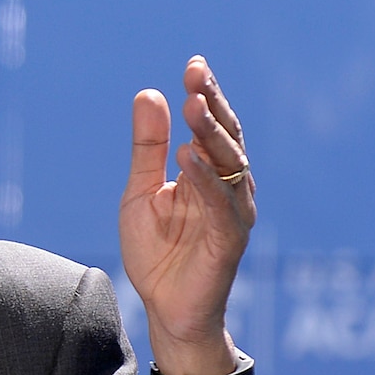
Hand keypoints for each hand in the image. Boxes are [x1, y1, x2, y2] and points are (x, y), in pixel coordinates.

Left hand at [119, 56, 256, 374]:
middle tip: (196, 76)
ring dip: (210, 134)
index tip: (194, 65)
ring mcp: (233, 213)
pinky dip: (205, 179)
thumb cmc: (158, 253)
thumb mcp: (142, 192)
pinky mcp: (229, 240)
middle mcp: (228, 187)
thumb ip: (147, 148)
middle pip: (225, 137)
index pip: (211, 126)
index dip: (206, 95)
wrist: (165, 308)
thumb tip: (150, 94)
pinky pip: (220, 204)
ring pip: (228, 165)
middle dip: (212, 105)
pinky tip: (188, 157)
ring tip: (193, 106)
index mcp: (208, 173)